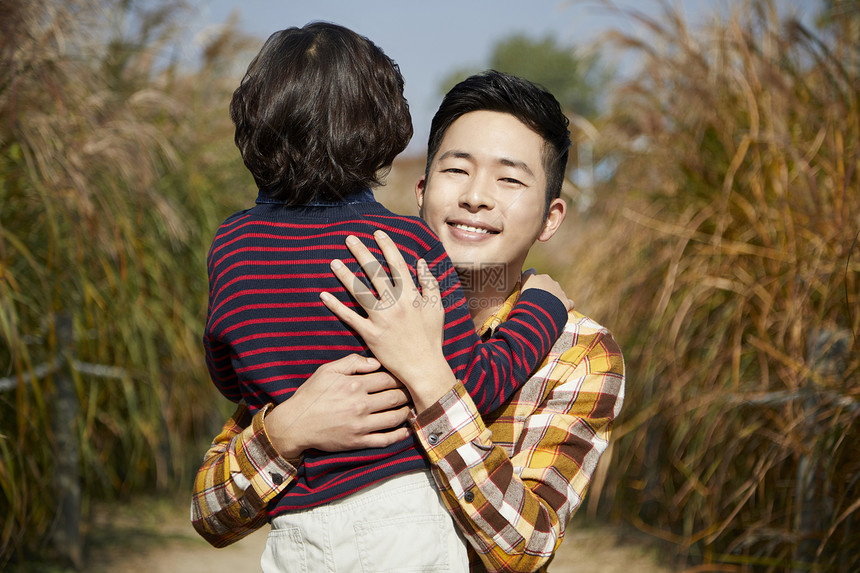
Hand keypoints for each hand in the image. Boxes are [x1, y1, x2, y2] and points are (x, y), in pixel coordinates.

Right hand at [265, 354, 410, 457]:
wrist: (295, 424)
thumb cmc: (311, 395)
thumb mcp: (327, 371)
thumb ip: (352, 362)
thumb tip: (376, 362)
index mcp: (354, 385)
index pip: (388, 379)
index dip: (400, 377)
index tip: (405, 377)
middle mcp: (360, 405)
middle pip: (395, 397)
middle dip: (407, 393)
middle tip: (413, 391)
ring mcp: (361, 425)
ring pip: (394, 418)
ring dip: (407, 412)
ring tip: (411, 407)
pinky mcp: (358, 441)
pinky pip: (385, 440)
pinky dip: (399, 436)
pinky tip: (406, 430)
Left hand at [320, 231, 457, 410]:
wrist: (424, 367)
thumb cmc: (431, 337)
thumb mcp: (436, 307)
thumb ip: (429, 283)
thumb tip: (420, 262)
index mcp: (411, 295)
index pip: (397, 264)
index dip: (387, 246)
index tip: (377, 233)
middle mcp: (395, 304)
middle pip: (374, 273)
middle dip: (361, 253)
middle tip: (349, 239)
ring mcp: (381, 319)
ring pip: (359, 291)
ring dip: (345, 275)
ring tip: (333, 261)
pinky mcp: (370, 335)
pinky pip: (349, 317)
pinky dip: (336, 306)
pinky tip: (324, 295)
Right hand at [521, 269, 573, 310]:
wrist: (540, 305)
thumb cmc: (529, 292)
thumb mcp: (525, 280)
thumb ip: (528, 274)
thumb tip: (532, 270)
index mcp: (544, 278)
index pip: (540, 279)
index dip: (536, 285)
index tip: (532, 292)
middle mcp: (553, 283)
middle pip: (550, 287)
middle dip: (546, 293)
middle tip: (539, 302)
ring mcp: (561, 293)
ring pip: (559, 294)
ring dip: (555, 300)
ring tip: (547, 309)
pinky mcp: (566, 303)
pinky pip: (569, 303)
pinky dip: (567, 306)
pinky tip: (562, 310)